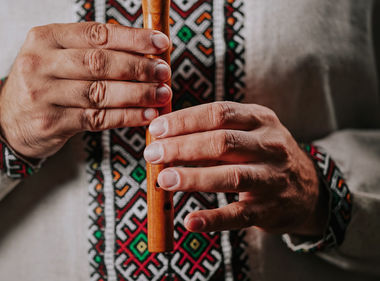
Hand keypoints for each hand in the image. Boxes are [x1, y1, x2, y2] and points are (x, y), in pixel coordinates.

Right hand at [0, 23, 171, 157]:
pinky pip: (97, 118)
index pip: (96, 34)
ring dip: (138, 94)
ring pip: (100, 93)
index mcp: (45, 38)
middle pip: (99, 63)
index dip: (132, 38)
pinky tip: (145, 115)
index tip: (160, 43)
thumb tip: (142, 47)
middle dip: (139, 68)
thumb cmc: (43, 84)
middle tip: (164, 73)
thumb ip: (91, 48)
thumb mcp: (55, 56)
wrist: (9, 121)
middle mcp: (40, 63)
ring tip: (162, 95)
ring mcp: (42, 94)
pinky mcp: (50, 123)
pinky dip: (126, 116)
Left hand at [144, 102, 327, 235]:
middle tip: (152, 154)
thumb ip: (212, 131)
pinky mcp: (269, 209)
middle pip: (222, 141)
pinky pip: (238, 215)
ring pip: (231, 176)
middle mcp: (269, 145)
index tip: (156, 128)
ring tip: (164, 180)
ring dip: (194, 177)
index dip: (185, 120)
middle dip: (183, 147)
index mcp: (260, 119)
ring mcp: (272, 178)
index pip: (219, 112)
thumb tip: (163, 136)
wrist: (308, 190)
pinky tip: (190, 221)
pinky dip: (213, 219)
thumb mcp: (248, 132)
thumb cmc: (261, 155)